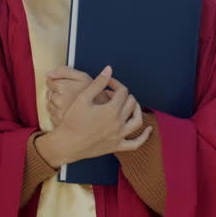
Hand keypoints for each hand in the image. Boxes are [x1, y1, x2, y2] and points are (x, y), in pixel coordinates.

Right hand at [35, 66, 150, 166]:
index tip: (108, 84)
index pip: (122, 91)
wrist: (66, 144)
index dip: (116, 84)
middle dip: (123, 95)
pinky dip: (144, 136)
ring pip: (137, 120)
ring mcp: (119, 136)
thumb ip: (98, 83)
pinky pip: (136, 143)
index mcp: (111, 110)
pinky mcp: (116, 146)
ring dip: (137, 110)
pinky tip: (149, 129)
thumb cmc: (72, 121)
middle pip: (131, 103)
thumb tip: (109, 69)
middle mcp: (118, 123)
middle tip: (112, 94)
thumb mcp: (83, 98)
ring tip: (131, 105)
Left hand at [46, 67, 111, 127]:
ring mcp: (58, 113)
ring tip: (70, 104)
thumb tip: (48, 74)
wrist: (103, 114)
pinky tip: (69, 112)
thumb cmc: (93, 94)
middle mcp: (59, 101)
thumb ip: (64, 71)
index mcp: (63, 88)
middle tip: (69, 95)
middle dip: (56, 93)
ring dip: (56, 104)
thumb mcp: (83, 77)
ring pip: (49, 105)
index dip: (57, 82)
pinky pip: (52, 116)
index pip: (50, 82)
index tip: (65, 86)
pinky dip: (58, 113)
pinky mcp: (58, 123)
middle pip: (48, 93)